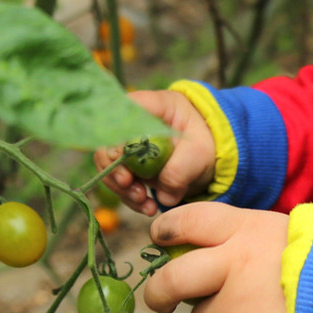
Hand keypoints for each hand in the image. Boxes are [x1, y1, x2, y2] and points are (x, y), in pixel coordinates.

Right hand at [93, 90, 215, 214]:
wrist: (205, 153)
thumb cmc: (201, 140)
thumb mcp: (198, 153)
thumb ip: (179, 170)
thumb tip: (162, 194)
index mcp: (147, 105)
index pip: (118, 117)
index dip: (115, 144)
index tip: (126, 170)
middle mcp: (129, 122)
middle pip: (107, 145)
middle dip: (116, 173)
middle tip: (135, 191)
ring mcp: (126, 144)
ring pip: (109, 167)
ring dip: (123, 190)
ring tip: (146, 204)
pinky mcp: (127, 164)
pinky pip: (119, 182)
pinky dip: (131, 198)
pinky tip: (149, 207)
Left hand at [145, 202, 288, 312]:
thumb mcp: (277, 233)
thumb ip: (239, 238)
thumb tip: (194, 249)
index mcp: (244, 231)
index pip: (189, 221)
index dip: (167, 228)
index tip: (159, 235)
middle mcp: (233, 266)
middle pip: (174, 279)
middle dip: (159, 292)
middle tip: (159, 300)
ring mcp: (235, 307)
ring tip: (248, 310)